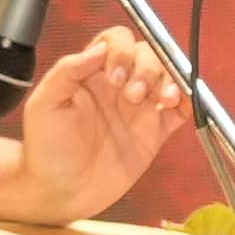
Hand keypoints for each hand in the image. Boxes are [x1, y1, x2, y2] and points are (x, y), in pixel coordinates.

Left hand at [0, 35, 187, 223]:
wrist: (62, 192)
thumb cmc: (46, 151)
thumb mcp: (45, 105)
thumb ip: (68, 71)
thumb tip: (100, 48)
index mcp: (91, 74)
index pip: (116, 42)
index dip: (122, 51)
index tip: (115, 76)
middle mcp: (118, 86)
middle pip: (147, 54)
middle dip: (146, 69)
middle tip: (133, 96)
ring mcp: (140, 108)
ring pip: (167, 75)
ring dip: (169, 80)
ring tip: (161, 100)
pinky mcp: (155, 132)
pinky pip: (181, 110)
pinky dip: (190, 101)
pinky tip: (181, 104)